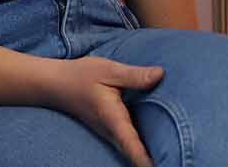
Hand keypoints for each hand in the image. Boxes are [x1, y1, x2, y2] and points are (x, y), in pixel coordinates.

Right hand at [38, 55, 162, 166]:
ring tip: (168, 157)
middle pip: (133, 153)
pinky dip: (140, 147)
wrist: (56, 85)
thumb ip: (134, 76)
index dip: (144, 158)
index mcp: (112, 117)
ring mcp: (109, 133)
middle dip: (151, 161)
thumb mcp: (109, 70)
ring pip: (130, 149)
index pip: (131, 143)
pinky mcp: (110, 130)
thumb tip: (161, 74)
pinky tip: (156, 142)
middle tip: (171, 162)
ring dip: (147, 155)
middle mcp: (111, 131)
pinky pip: (128, 142)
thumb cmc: (82, 76)